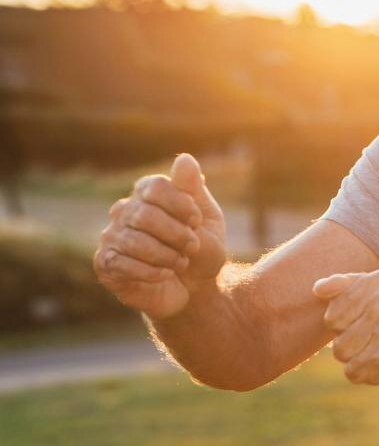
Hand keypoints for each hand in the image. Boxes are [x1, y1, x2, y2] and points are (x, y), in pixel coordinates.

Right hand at [94, 152, 226, 318]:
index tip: (197, 221)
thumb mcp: (206, 218)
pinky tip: (165, 274)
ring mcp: (111, 236)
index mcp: (147, 193)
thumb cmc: (200, 248)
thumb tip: (185, 158)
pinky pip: (123, 264)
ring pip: (135, 242)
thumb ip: (193, 190)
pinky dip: (152, 272)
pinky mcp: (105, 264)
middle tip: (193, 247)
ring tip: (180, 263)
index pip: (156, 187)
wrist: (194, 287)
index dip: (181, 204)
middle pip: (145, 215)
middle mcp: (124, 210)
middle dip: (177, 234)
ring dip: (167, 256)